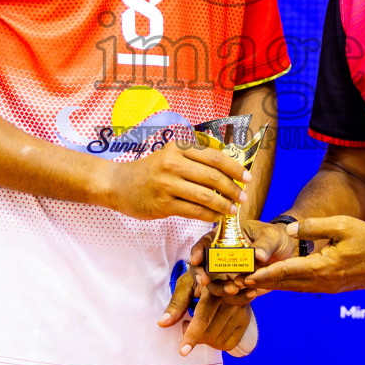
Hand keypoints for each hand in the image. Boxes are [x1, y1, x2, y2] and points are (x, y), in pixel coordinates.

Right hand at [102, 141, 248, 221]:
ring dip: (224, 204)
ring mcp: (167, 184)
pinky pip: (194, 211)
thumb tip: (227, 167)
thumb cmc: (149, 170)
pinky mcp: (163, 204)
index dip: (235, 167)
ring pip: (206, 196)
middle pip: (213, 177)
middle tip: (243, 197)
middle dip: (233, 189)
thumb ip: (194, 158)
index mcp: (178, 148)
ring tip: (233, 209)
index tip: (247, 177)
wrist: (118, 184)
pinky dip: (209, 215)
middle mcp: (173, 164)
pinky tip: (216, 217)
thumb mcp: (169, 155)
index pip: (215, 157)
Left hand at [158, 271, 252, 353]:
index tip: (183, 351)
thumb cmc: (201, 280)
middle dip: (192, 336)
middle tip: (186, 322)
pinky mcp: (246, 320)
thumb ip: (176, 305)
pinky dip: (215, 342)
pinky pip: (228, 345)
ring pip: (217, 341)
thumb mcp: (186, 285)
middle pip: (209, 334)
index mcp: (214, 289)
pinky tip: (211, 328)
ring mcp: (241, 311)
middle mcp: (231, 301)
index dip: (192, 336)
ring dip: (203, 338)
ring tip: (200, 322)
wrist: (227, 273)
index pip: (203, 318)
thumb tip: (162, 323)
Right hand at [189, 219, 299, 303]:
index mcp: (225, 238)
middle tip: (205, 281)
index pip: (205, 243)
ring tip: (234, 289)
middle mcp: (222, 257)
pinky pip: (234, 296)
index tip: (196, 260)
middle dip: (200, 275)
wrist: (288, 254)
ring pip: (215, 285)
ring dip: (221, 289)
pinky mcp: (239, 287)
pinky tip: (253, 294)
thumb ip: (264, 244)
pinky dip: (240, 298)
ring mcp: (229, 274)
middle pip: (203, 267)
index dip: (197, 251)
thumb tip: (258, 255)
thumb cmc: (275, 238)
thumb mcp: (271, 236)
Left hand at [242, 216, 364, 293]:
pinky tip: (278, 283)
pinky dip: (288, 286)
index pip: (287, 271)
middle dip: (262, 284)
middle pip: (286, 284)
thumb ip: (314, 227)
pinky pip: (304, 288)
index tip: (246, 276)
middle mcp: (323, 281)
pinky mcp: (332, 288)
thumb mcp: (342, 225)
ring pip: (294, 288)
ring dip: (273, 287)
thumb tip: (289, 232)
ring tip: (251, 286)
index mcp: (323, 266)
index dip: (265, 273)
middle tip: (239, 284)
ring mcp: (328, 287)